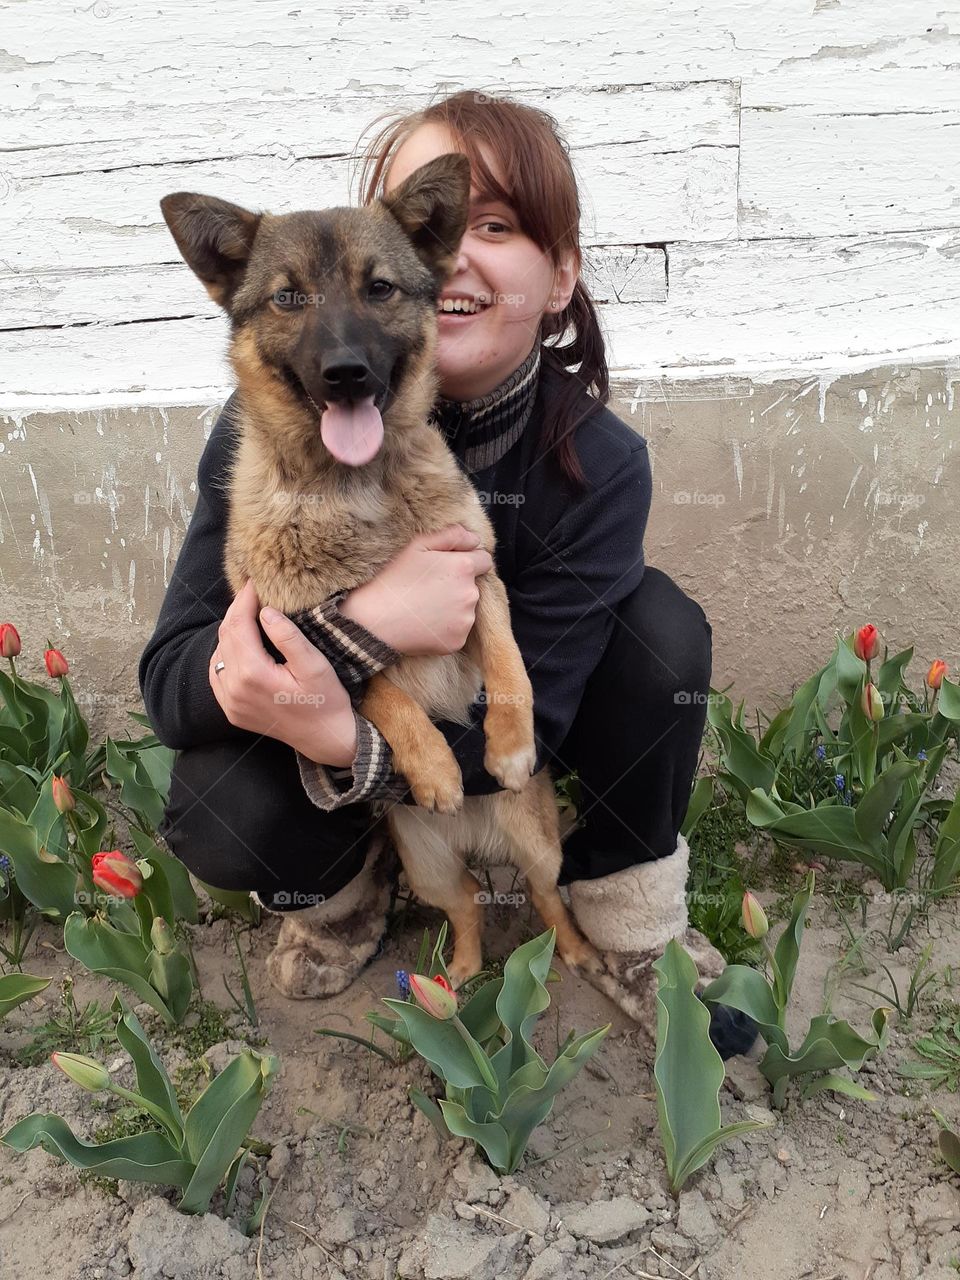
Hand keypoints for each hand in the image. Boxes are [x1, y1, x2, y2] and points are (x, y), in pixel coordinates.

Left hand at [209, 580, 357, 766]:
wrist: (325, 738)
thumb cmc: (325, 700)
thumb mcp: (315, 666)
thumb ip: (288, 637)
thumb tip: (265, 611)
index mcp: (253, 675)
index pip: (238, 625)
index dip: (245, 600)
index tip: (255, 582)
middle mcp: (234, 689)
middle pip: (225, 636)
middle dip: (237, 610)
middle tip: (253, 592)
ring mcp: (229, 702)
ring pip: (219, 653)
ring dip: (232, 631)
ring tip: (250, 614)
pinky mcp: (230, 709)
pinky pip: (217, 672)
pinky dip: (226, 653)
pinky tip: (242, 644)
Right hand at [339, 524, 493, 655]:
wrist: (375, 620)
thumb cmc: (394, 579)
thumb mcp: (418, 546)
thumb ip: (451, 535)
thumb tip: (475, 538)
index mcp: (464, 568)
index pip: (484, 560)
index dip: (468, 560)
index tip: (448, 568)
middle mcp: (471, 594)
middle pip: (474, 585)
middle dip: (459, 584)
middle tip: (430, 588)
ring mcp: (465, 620)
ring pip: (467, 609)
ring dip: (454, 606)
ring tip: (426, 606)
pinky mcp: (457, 641)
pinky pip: (458, 630)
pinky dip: (446, 627)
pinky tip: (426, 622)